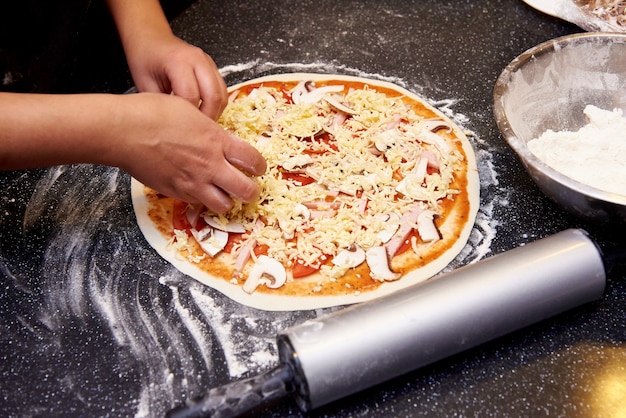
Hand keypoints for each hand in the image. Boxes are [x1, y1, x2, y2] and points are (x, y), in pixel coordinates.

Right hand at [115, 93, 265, 212]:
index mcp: (217, 141)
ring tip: (223, 193)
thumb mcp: (191, 112)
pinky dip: (201, 199)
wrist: (123, 131)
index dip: (260, 166)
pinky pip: (197, 203)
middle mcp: (210, 165)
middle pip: (247, 191)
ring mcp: (193, 182)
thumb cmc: (152, 113)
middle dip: (252, 192)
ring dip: (227, 200)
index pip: (253, 161)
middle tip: (249, 188)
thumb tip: (217, 136)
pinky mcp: (175, 193)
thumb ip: (209, 129)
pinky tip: (197, 190)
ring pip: (224, 206)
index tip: (258, 167)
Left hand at [126, 32, 227, 119]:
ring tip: (201, 125)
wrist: (150, 38)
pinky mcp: (213, 67)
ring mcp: (208, 62)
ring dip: (215, 113)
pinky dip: (216, 105)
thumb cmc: (144, 59)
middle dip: (207, 119)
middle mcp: (197, 60)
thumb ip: (161, 105)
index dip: (188, 117)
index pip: (191, 96)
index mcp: (178, 61)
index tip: (181, 129)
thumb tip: (174, 128)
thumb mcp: (144, 84)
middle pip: (213, 96)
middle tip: (196, 133)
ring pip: (222, 95)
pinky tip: (204, 113)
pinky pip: (222, 91)